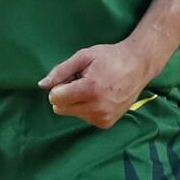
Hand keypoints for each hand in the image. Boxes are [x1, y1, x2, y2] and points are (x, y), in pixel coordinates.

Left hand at [39, 42, 154, 129]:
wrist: (138, 66)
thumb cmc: (109, 57)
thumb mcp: (83, 56)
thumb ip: (60, 71)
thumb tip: (42, 85)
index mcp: (90, 89)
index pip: (55, 98)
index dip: (59, 86)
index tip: (71, 77)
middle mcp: (97, 107)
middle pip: (61, 108)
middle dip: (66, 94)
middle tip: (82, 81)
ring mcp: (103, 117)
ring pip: (72, 113)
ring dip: (77, 101)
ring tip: (94, 87)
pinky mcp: (106, 123)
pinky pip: (84, 117)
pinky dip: (87, 107)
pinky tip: (100, 96)